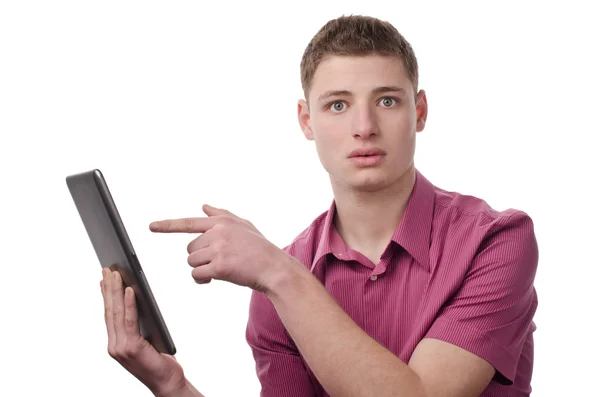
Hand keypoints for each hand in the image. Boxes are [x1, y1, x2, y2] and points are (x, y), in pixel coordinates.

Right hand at [100, 268, 187, 395]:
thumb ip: (137, 324)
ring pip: (116, 313)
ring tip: (116, 274)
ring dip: (116, 291)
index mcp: (116, 343)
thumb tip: (136, 298)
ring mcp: (121, 347)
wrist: (167, 383)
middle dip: (108, 288)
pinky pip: (130, 321)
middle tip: (107, 269)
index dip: (106, 295)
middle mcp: (115, 345)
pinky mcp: (132, 348)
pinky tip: (131, 290)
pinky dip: (130, 304)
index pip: (109, 314)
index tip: (104, 278)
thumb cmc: (159, 360)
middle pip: (110, 310)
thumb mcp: (146, 338)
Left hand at [149, 204, 289, 293]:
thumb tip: (204, 207)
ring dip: (202, 269)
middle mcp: (218, 232)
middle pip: (190, 248)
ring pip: (192, 262)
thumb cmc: (260, 249)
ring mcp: (219, 249)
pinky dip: (202, 279)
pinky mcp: (219, 266)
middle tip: (220, 260)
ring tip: (221, 269)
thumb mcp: (244, 225)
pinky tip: (214, 279)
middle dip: (201, 257)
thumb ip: (222, 215)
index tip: (151, 226)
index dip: (168, 225)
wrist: (274, 268)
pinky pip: (197, 274)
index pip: (189, 222)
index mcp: (222, 222)